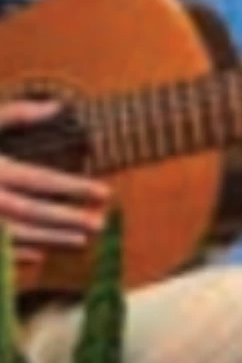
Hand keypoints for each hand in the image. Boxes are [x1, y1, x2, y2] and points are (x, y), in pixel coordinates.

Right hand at [0, 101, 109, 268]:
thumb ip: (15, 114)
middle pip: (31, 210)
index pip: (39, 179)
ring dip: (50, 238)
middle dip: (68, 218)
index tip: (105, 192)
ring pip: (14, 233)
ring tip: (82, 241)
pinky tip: (39, 256)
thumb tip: (58, 106)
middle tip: (101, 223)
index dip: (74, 187)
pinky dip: (14, 254)